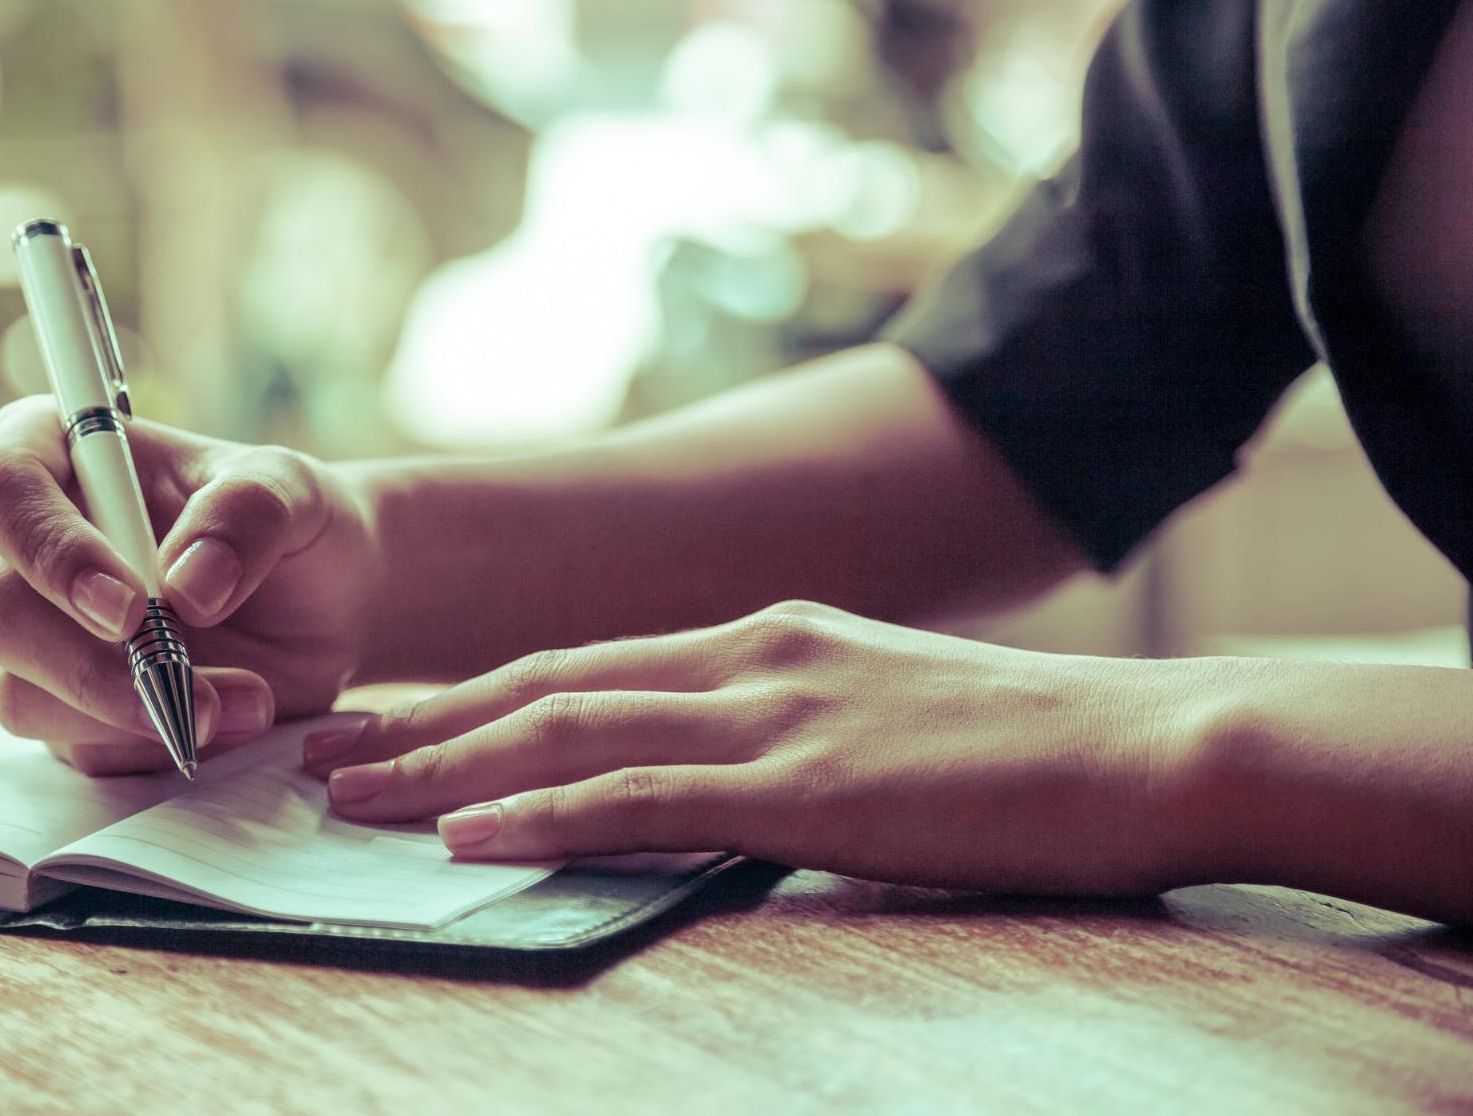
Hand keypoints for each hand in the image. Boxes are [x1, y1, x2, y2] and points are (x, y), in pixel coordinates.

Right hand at [0, 397, 381, 773]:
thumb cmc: (287, 520)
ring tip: (244, 703)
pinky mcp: (57, 703)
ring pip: (21, 694)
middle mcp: (14, 542)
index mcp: (48, 450)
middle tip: (189, 688)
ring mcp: (26, 630)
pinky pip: (74, 744)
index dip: (50, 552)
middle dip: (92, 664)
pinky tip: (227, 719)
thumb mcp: (292, 490)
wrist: (324, 601)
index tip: (128, 607)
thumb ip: (246, 514)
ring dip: (133, 714)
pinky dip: (153, 743)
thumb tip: (188, 585)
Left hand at [303, 601, 1215, 895]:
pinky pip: (641, 796)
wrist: (1147, 746)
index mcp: (763, 636)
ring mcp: (772, 711)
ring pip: (568, 729)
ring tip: (350, 796)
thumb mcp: (881, 717)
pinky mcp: (804, 783)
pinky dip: (538, 813)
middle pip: (546, 683)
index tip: (392, 724)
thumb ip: (788, 732)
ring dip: (445, 765)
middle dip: (424, 723)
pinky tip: (465, 836)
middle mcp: (748, 654)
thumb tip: (715, 782)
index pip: (582, 664)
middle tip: (324, 754)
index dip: (473, 695)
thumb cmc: (1024, 751)